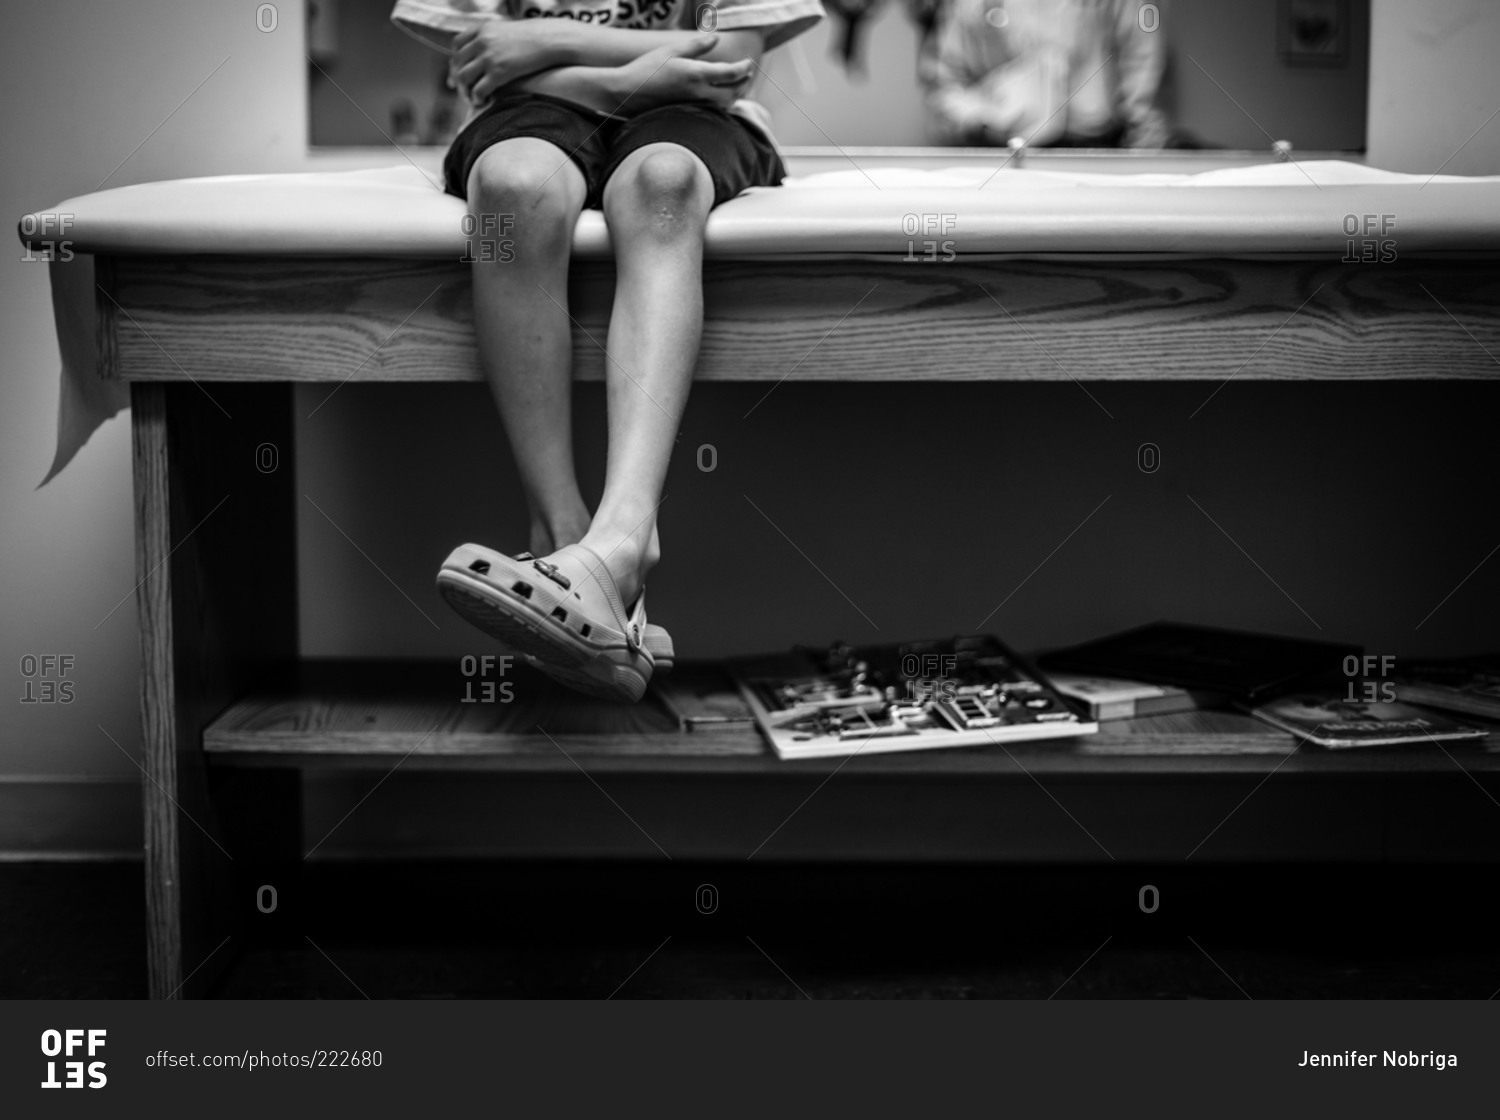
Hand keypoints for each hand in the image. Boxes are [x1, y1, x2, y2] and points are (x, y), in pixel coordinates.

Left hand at [451, 18, 572, 102]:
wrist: (548, 39)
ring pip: (463, 77)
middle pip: (457, 62)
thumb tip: (485, 53)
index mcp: (482, 29)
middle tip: (463, 90)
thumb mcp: (506, 31)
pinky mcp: (499, 72)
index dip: (455, 60)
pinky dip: (477, 98)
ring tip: (472, 98)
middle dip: (457, 79)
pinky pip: (478, 89)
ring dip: (464, 91)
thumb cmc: (532, 38)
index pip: (457, 44)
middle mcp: (482, 41)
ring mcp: (489, 56)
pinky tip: (483, 101)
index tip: (457, 72)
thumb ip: (492, 39)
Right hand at [610, 36, 754, 112]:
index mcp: (696, 74)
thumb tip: (716, 39)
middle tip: (747, 74)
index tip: (749, 63)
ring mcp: (694, 106)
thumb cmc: (646, 69)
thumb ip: (696, 46)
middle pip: (733, 93)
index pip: (731, 74)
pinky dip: (722, 104)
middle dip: (743, 83)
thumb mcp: (671, 50)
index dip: (744, 68)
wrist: (627, 94)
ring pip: (725, 105)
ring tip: (737, 85)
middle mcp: (698, 93)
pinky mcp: (688, 114)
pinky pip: (713, 111)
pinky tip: (720, 98)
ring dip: (735, 96)